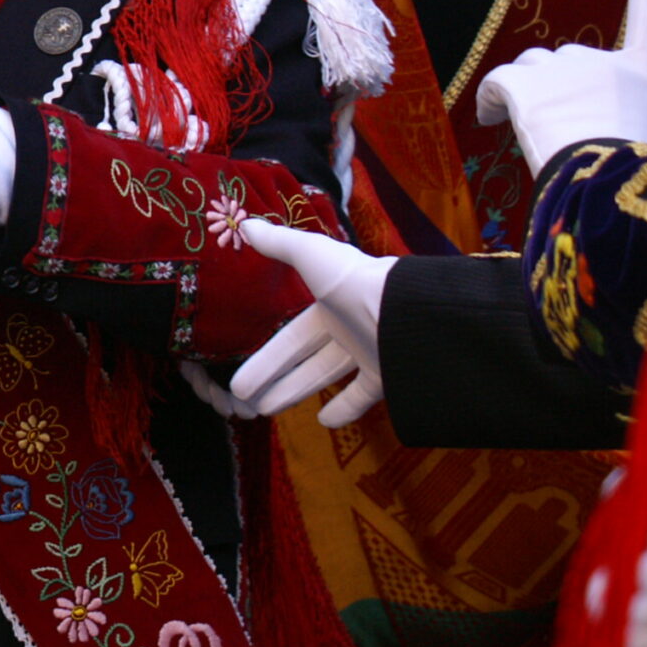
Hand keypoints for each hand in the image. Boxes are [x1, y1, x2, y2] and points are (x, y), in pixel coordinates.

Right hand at [227, 219, 395, 425]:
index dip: (265, 358)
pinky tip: (324, 423)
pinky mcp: (386, 378)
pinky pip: (362, 396)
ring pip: (325, 378)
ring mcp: (367, 355)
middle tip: (245, 400)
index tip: (241, 380)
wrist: (405, 312)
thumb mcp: (312, 256)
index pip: (291, 337)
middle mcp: (347, 331)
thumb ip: (280, 244)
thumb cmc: (355, 282)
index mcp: (330, 305)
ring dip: (296, 393)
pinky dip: (344, 410)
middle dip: (273, 378)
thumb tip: (245, 224)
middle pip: (303, 360)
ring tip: (266, 411)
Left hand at [475, 0, 646, 174]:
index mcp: (644, 73)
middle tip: (564, 126)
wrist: (606, 186)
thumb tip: (636, 133)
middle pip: (570, 59)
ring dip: (529, 90)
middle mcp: (603, 60)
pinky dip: (491, 99)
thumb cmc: (634, 176)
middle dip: (562, 85)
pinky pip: (496, 81)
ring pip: (532, 67)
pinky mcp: (523, 83)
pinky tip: (490, 121)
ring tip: (536, 128)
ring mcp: (562, 67)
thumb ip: (641, 122)